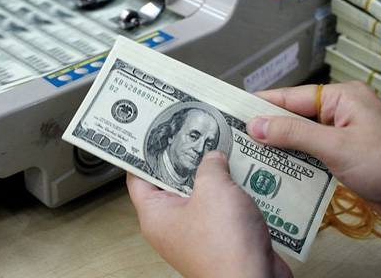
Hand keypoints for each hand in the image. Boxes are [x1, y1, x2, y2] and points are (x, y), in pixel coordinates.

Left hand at [127, 151, 292, 277]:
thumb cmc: (225, 249)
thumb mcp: (213, 188)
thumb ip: (210, 165)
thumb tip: (213, 158)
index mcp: (155, 215)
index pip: (137, 177)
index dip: (142, 153)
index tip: (148, 133)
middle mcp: (172, 226)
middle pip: (171, 182)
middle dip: (186, 158)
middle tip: (193, 135)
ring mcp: (196, 232)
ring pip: (200, 194)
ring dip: (213, 175)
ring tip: (223, 150)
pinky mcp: (221, 238)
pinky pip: (221, 208)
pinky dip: (231, 193)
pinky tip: (243, 176)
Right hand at [247, 81, 380, 227]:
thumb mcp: (336, 147)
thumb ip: (294, 134)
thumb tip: (257, 125)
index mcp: (342, 97)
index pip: (292, 97)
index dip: (261, 105)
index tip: (233, 110)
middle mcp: (341, 111)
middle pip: (293, 116)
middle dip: (267, 128)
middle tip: (236, 136)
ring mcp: (342, 134)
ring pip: (299, 136)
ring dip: (279, 147)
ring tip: (249, 153)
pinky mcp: (343, 155)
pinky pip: (310, 153)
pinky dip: (294, 161)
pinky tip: (275, 169)